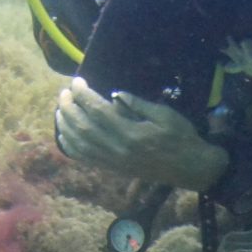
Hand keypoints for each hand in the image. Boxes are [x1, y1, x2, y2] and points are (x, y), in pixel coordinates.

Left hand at [54, 77, 228, 191]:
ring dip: (66, 126)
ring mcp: (115, 162)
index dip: (83, 95)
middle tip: (64, 93)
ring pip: (80, 145)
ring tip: (61, 109)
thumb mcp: (165, 114)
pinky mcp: (114, 169)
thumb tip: (115, 94)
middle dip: (70, 108)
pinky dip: (71, 147)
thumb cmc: (181, 137)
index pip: (99, 112)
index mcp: (132, 134)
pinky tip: (64, 134)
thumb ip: (139, 104)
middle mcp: (119, 150)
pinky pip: (85, 159)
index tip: (76, 81)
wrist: (190, 168)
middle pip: (83, 128)